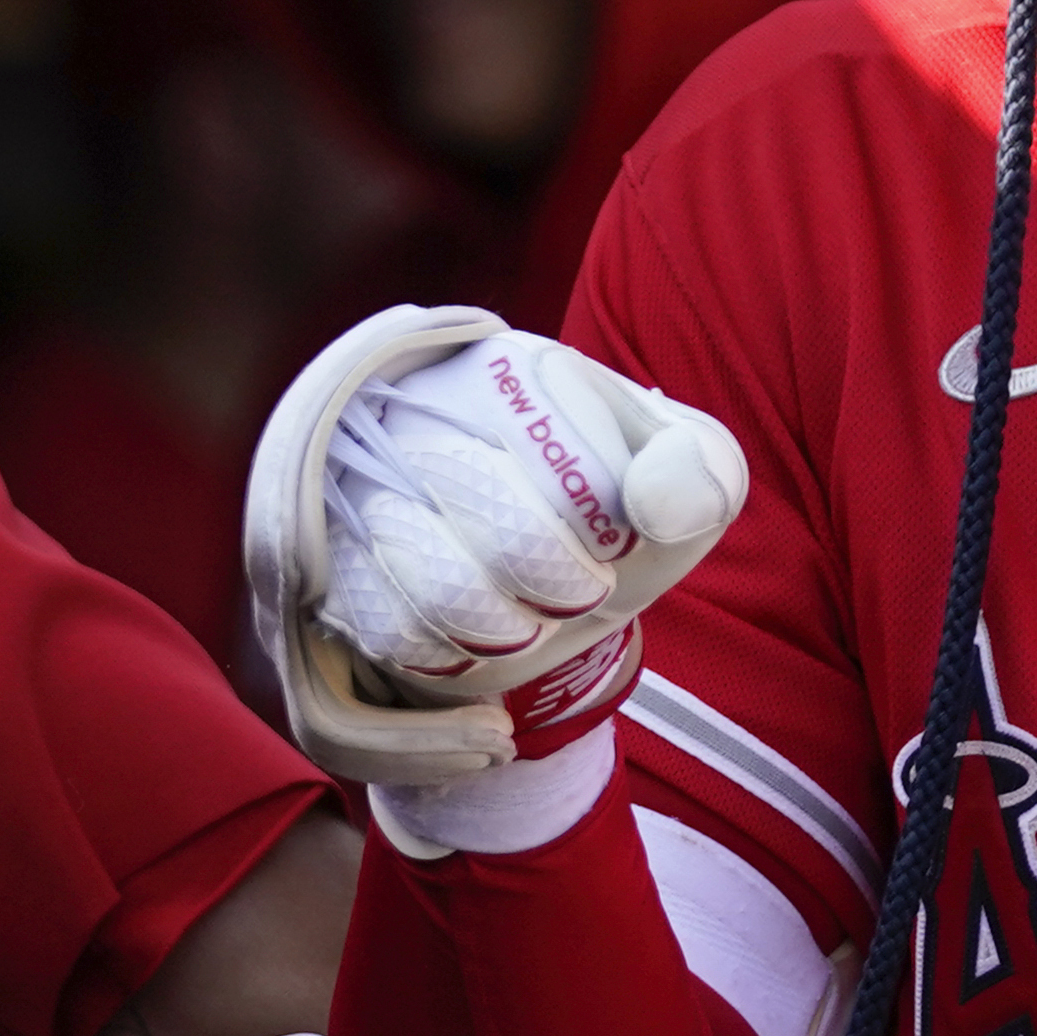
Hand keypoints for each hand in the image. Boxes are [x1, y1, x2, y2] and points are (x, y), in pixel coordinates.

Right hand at [246, 306, 746, 824]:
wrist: (550, 563)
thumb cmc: (625, 506)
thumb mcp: (689, 474)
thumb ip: (700, 470)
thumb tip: (656, 504)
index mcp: (508, 373)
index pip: (536, 466)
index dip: (582, 542)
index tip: (614, 558)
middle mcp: (419, 414)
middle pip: (482, 532)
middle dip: (547, 588)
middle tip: (580, 597)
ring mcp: (365, 487)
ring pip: (424, 592)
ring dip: (496, 631)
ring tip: (531, 626)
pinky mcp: (336, 562)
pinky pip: (379, 630)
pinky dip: (441, 662)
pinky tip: (478, 653)